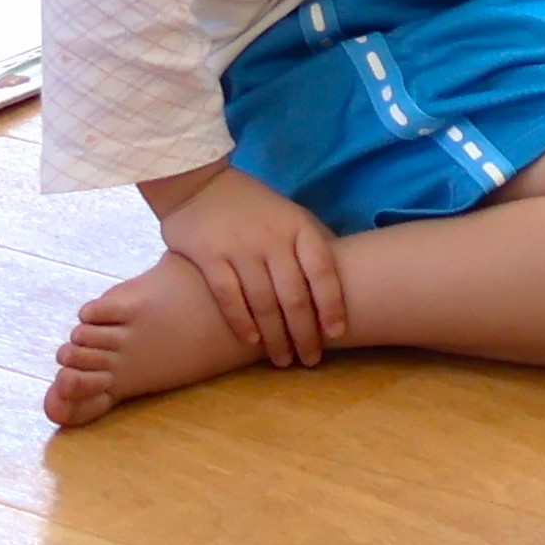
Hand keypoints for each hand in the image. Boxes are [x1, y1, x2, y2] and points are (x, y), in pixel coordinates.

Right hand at [158, 166, 345, 367]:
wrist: (199, 184)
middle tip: (310, 359)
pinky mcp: (209, 256)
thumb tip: (345, 279)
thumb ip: (312, 244)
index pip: (322, 271)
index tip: (336, 333)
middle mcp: (273, 238)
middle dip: (305, 333)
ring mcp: (240, 247)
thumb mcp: (291, 215)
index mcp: (298, 227)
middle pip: (294, 295)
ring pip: (264, 302)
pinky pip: (229, 297)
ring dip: (276, 336)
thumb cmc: (255, 207)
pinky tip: (252, 342)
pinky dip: (242, 322)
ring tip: (284, 360)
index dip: (332, 304)